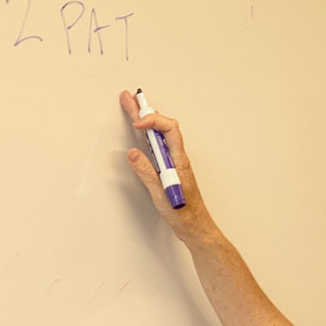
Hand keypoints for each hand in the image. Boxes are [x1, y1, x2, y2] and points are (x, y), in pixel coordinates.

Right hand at [120, 89, 215, 243]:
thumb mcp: (161, 194)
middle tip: (129, 98)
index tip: (137, 123)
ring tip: (133, 106)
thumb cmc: (184, 214)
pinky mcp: (169, 169)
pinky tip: (142, 131)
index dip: (153, 120)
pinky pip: (158, 145)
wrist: (195, 227)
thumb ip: (147, 173)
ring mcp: (173, 162)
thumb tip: (134, 154)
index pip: (168, 129)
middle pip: (161, 127)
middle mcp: (177, 158)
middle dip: (144, 111)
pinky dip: (148, 134)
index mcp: (178, 160)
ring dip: (146, 120)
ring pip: (159, 135)